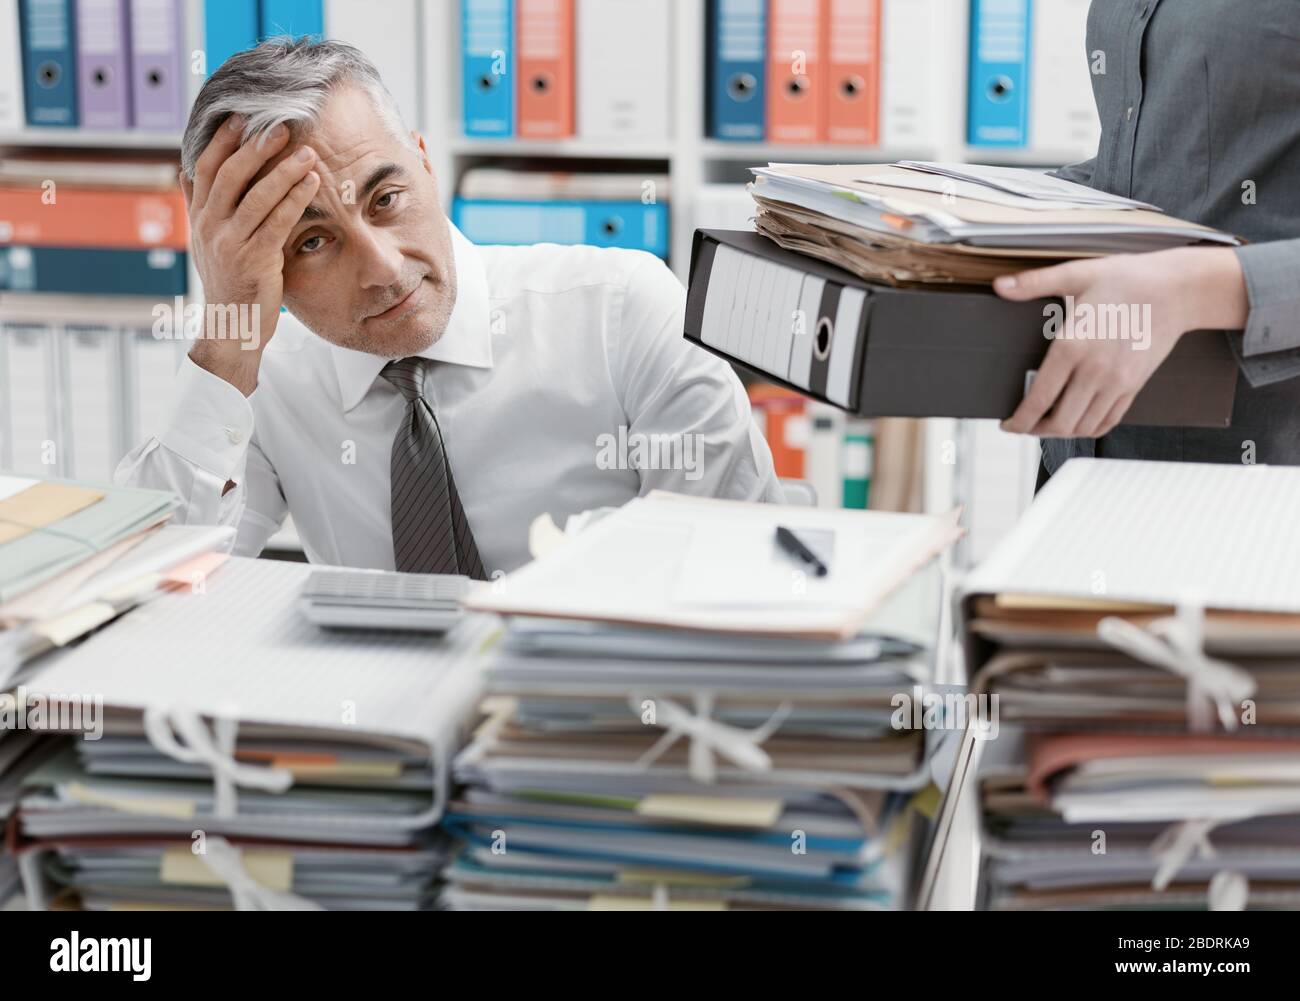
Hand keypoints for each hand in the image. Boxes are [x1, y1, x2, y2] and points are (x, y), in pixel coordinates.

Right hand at [179, 115, 320, 394]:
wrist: (230, 330)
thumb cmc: (227, 284)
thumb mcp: (207, 243)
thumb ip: (200, 206)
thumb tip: (184, 169)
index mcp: (198, 219)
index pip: (205, 168)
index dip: (222, 140)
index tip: (241, 116)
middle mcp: (209, 227)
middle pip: (230, 175)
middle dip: (256, 147)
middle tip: (282, 125)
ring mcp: (229, 244)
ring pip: (256, 196)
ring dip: (284, 170)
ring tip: (308, 152)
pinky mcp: (253, 260)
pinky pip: (276, 222)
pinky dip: (295, 199)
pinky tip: (312, 183)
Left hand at [993, 247, 1245, 437]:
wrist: (1179, 289)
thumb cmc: (1128, 279)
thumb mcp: (1077, 274)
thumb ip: (1034, 283)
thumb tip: (1001, 286)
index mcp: (1073, 346)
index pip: (1039, 399)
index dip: (1019, 420)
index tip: (1008, 425)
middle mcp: (1095, 370)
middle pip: (1060, 422)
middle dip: (1035, 430)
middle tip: (1023, 425)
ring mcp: (1118, 382)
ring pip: (1083, 427)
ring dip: (1061, 432)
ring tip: (1046, 424)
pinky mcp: (1135, 386)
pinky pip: (1108, 421)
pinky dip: (1088, 428)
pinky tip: (1077, 421)